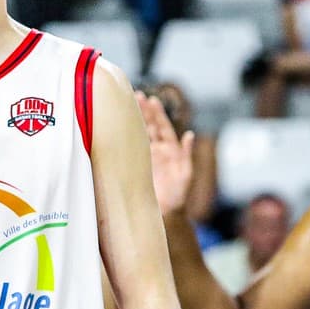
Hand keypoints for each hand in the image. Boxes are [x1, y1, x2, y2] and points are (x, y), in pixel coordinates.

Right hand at [138, 93, 194, 216]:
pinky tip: (119, 128)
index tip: (150, 99)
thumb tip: (190, 135)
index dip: (157, 113)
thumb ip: (187, 154)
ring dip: (135, 120)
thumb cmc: (178, 195)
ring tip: (127, 105)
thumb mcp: (186, 174)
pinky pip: (132, 149)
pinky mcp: (138, 165)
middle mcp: (158, 150)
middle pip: (149, 126)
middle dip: (143, 111)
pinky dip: (127, 138)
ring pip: (140, 134)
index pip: (162, 127)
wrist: (166, 213)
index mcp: (171, 150)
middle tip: (135, 95)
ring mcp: (147, 157)